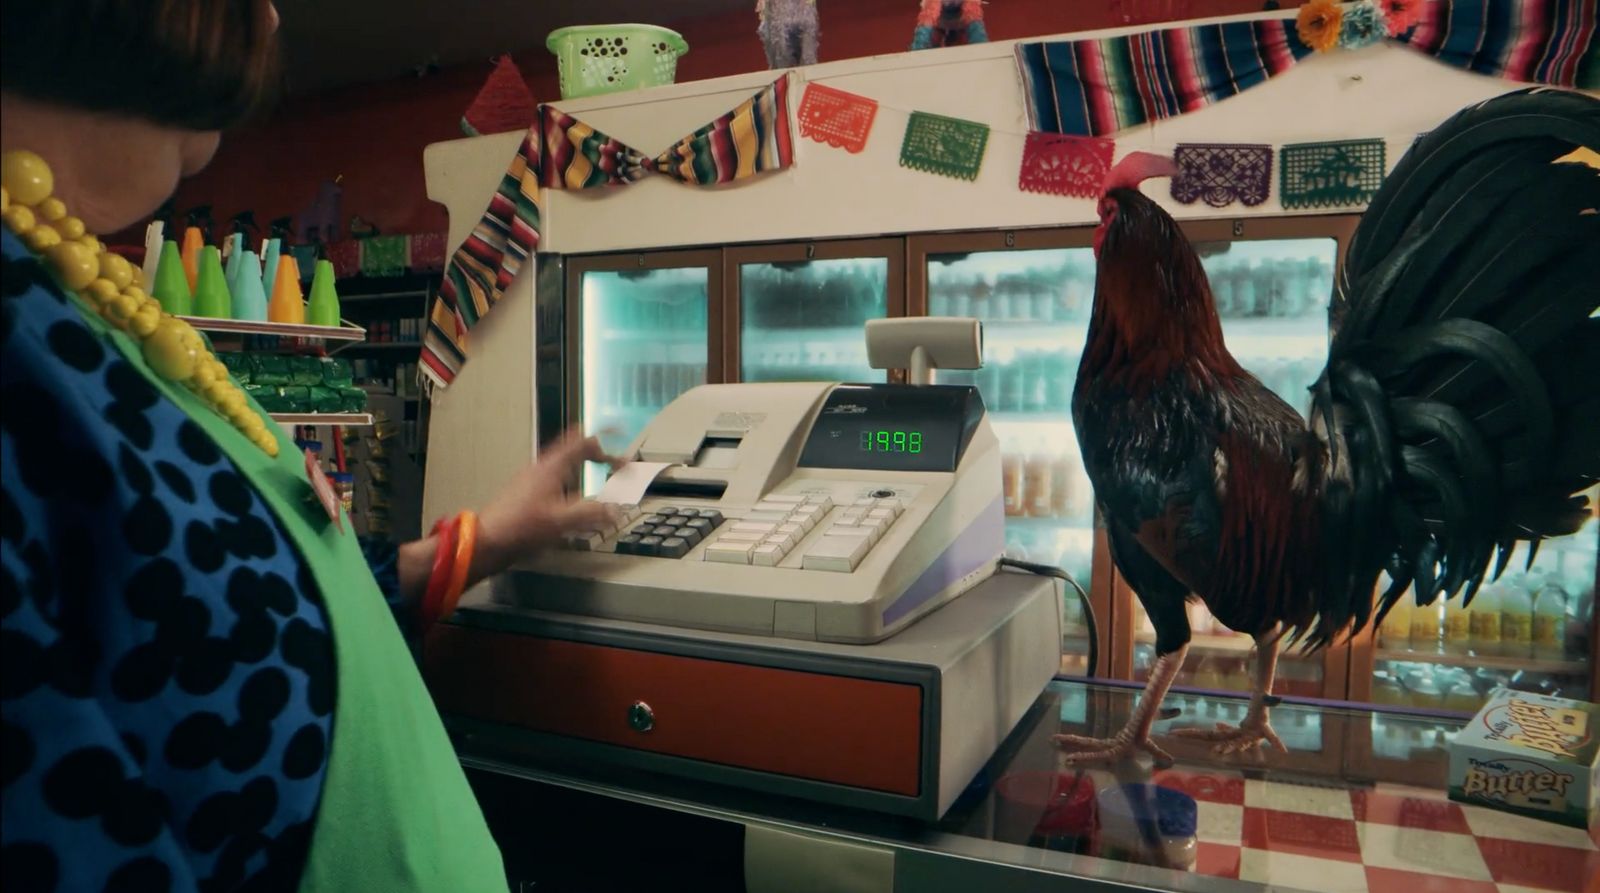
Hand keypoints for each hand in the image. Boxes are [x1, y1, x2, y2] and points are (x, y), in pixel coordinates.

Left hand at [475, 430, 624, 572]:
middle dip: (599, 457)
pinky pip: (558, 482)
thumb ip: (592, 513)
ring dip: (587, 471)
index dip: (605, 440)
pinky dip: (574, 485)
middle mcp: (543, 468)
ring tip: (603, 484)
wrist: (488, 540)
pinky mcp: (528, 494)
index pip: (583, 441)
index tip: (621, 441)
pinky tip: (578, 504)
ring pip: (566, 467)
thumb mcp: (562, 520)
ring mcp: (534, 480)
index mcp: (552, 466)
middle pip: (575, 451)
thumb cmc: (521, 526)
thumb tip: (616, 510)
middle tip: (616, 467)